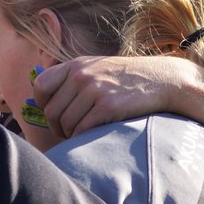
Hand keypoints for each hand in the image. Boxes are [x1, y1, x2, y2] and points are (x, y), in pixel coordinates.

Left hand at [32, 56, 176, 138]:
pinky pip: (82, 130)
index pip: (40, 86)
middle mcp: (81, 76)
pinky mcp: (108, 107)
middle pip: (51, 112)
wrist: (163, 80)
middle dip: (58, 127)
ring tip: (83, 134)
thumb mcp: (95, 68)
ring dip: (71, 135)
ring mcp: (94, 90)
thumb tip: (42, 102)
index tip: (54, 114)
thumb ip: (70, 79)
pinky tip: (93, 135)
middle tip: (69, 133)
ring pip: (66, 124)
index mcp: (74, 66)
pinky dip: (83, 138)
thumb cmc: (125, 79)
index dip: (42, 104)